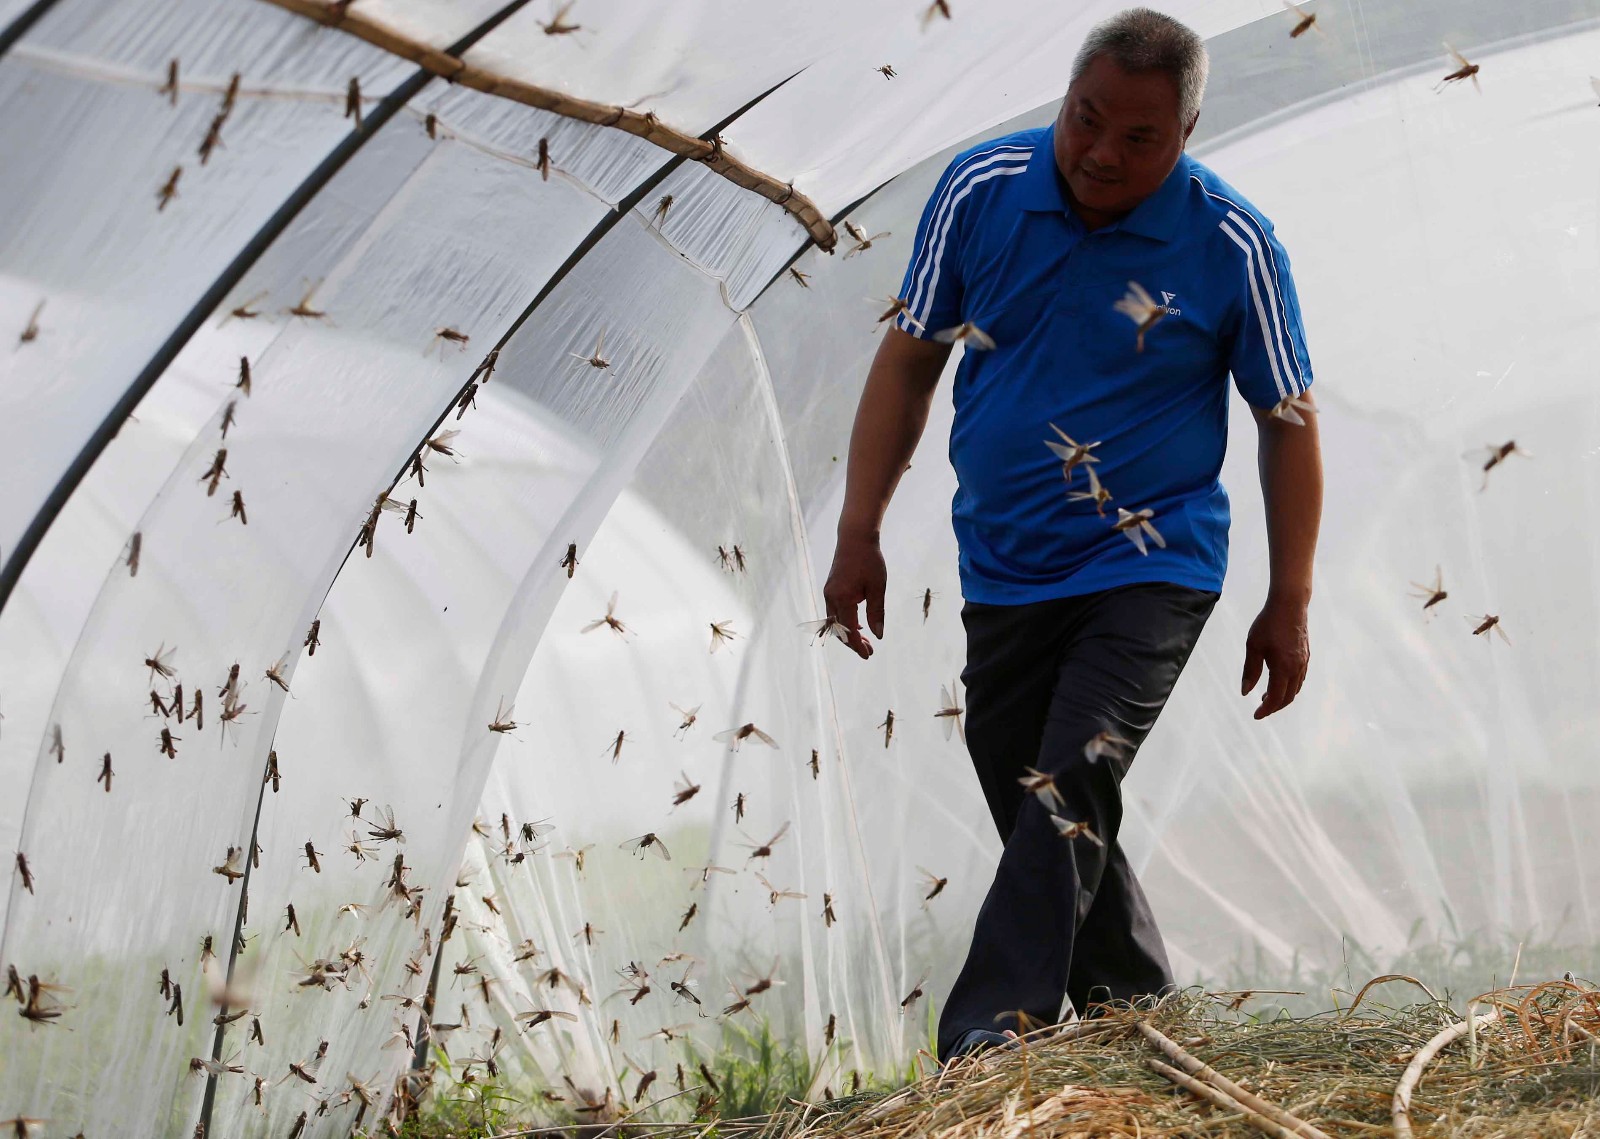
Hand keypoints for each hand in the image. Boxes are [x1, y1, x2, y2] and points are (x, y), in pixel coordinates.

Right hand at [822, 532, 885, 660]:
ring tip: (865, 641)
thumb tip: (879, 635)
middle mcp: (831, 597)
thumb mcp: (877, 588)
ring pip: (836, 622)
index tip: (867, 655)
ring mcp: (829, 593)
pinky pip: (835, 611)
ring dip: (849, 633)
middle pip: (839, 629)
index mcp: (842, 598)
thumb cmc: (869, 561)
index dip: (858, 645)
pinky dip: (845, 622)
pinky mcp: (831, 589)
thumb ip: (877, 613)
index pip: (849, 630)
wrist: (855, 538)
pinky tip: (859, 625)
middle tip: (869, 651)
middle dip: (853, 642)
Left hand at [1241, 596, 1308, 718]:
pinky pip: (1300, 678)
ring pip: (1296, 688)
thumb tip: (1245, 692)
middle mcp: (1297, 668)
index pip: (1276, 698)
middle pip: (1288, 697)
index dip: (1266, 710)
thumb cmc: (1268, 624)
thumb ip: (1250, 671)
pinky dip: (1290, 686)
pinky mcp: (1306, 655)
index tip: (1255, 715)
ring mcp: (1304, 662)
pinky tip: (1279, 682)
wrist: (1289, 604)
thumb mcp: (1253, 647)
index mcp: (1283, 668)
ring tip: (1266, 697)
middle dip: (1274, 706)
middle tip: (1260, 708)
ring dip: (1283, 697)